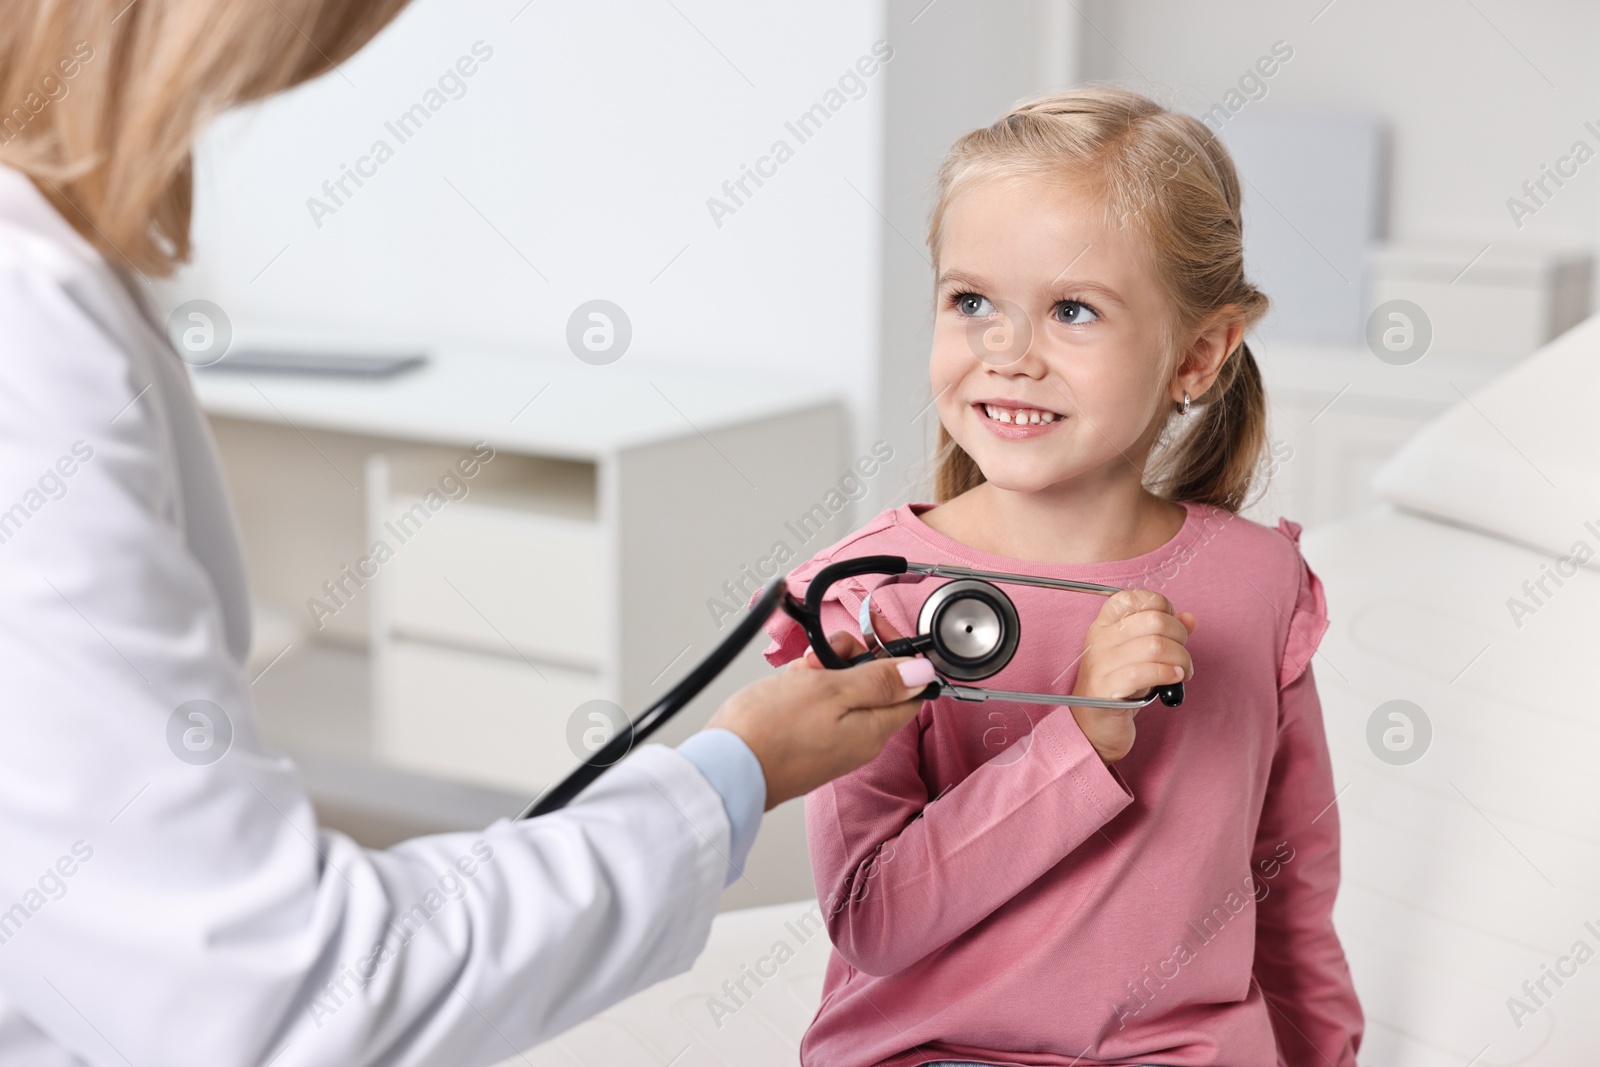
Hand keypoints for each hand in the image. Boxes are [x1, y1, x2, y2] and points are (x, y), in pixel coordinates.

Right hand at [704, 633, 935, 809]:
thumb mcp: (832, 691)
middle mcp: (857, 741)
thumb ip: (881, 681)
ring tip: (798, 671)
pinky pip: (816, 706)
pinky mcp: (806, 743)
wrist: (724, 767)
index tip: (872, 632)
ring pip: (841, 692)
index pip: (909, 689)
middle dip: (850, 659)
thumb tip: (923, 674)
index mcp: (874, 730)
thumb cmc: (771, 731)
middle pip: (873, 685)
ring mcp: (830, 743)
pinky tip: (786, 686)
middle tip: (824, 654)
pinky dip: (804, 688)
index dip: (896, 654)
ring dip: (822, 671)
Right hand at [1069, 590, 1196, 763]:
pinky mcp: (1107, 688)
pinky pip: (1146, 672)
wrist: (1093, 727)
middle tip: (1183, 655)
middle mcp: (1100, 639)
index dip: (1161, 606)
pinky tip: (1174, 680)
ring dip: (1181, 659)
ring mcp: (1101, 663)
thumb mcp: (1141, 655)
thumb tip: (1189, 618)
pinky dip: (1169, 674)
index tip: (1171, 625)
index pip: (1133, 597)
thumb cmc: (1120, 688)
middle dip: (1180, 636)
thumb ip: (1165, 633)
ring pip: (1156, 646)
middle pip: (1154, 620)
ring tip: (1184, 672)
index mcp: (1105, 625)